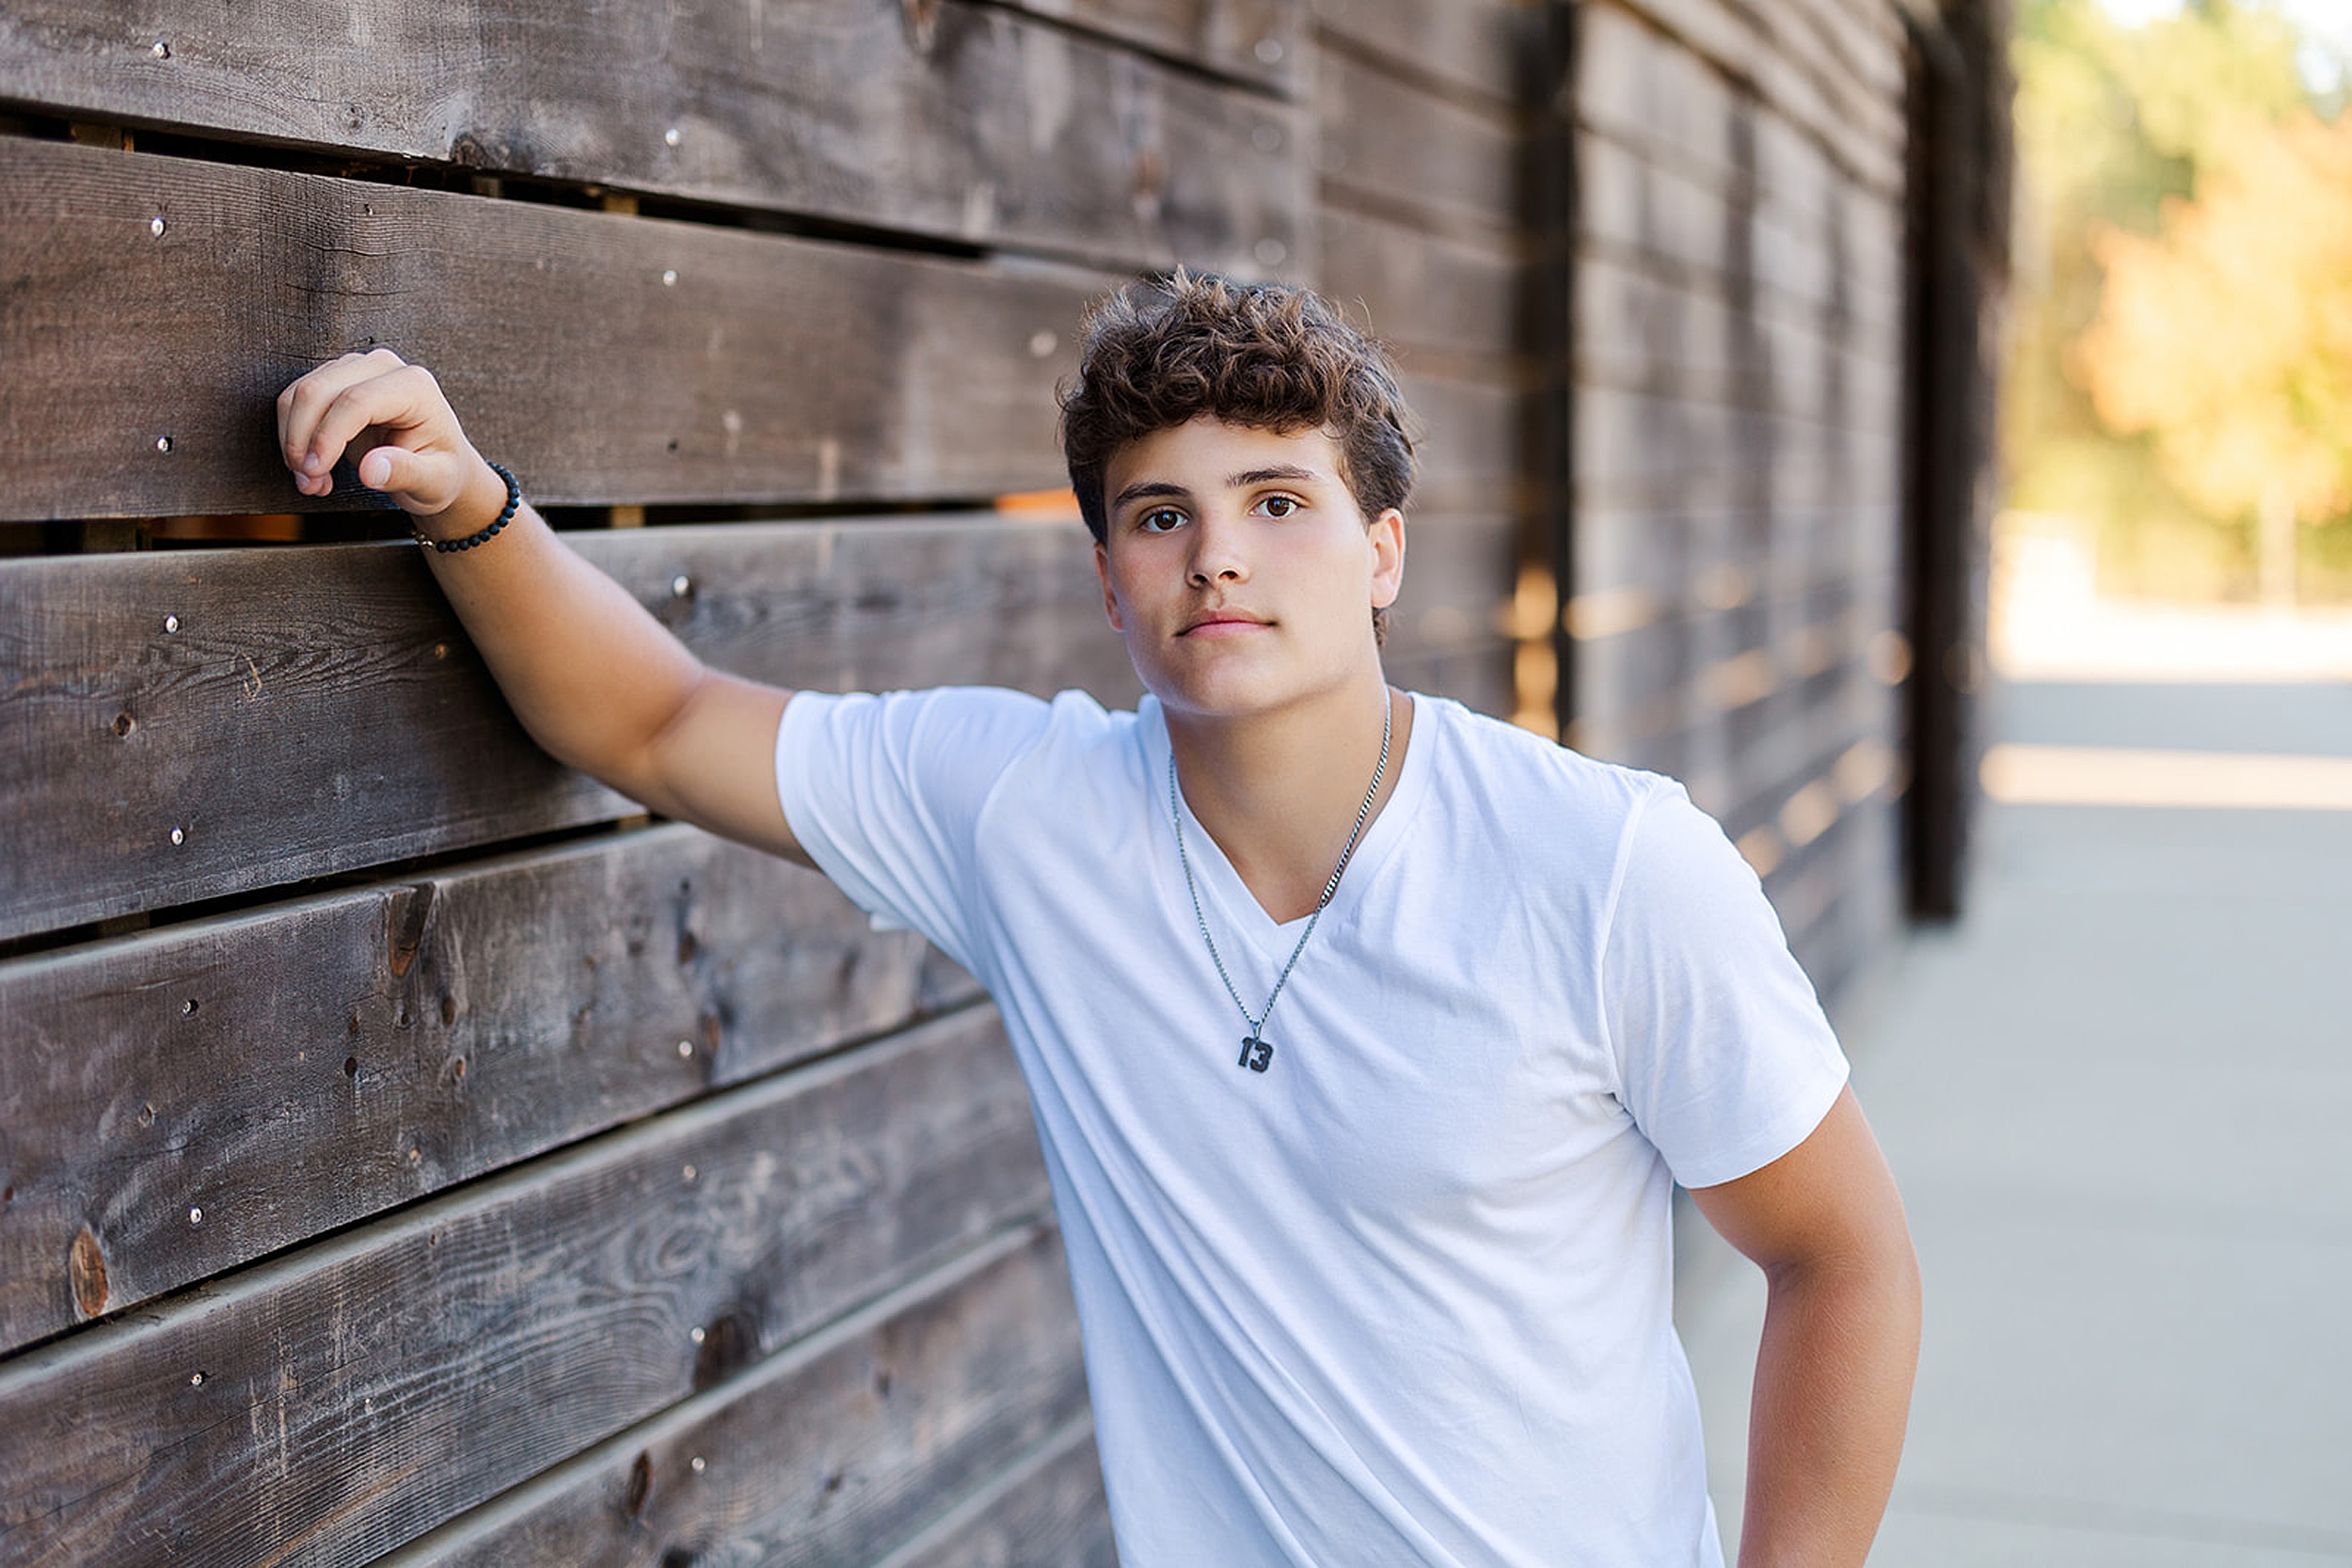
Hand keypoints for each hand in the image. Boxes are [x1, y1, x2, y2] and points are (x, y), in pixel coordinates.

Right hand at [276, 348, 499, 529]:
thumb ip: (407, 474)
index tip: (315, 472)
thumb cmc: (439, 471)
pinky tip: (312, 468)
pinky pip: (297, 400)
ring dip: (294, 441)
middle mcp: (383, 366)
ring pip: (301, 394)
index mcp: (414, 386)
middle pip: (319, 391)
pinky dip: (293, 435)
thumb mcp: (434, 482)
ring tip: (313, 483)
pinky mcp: (335, 378)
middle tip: (309, 484)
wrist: (435, 462)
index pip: (356, 401)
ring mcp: (356, 367)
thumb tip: (370, 469)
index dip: (327, 436)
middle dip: (302, 440)